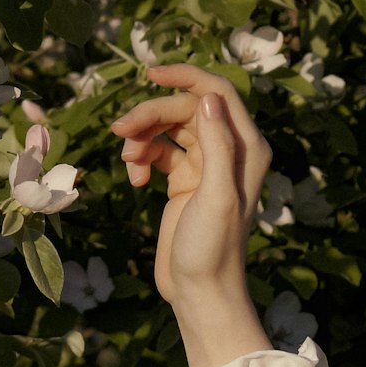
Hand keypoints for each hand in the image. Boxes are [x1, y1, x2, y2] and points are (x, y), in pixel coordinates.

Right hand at [111, 64, 272, 366]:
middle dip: (150, 115)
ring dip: (142, 138)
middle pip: (185, 109)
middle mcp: (228, 151)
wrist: (200, 291)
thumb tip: (206, 98)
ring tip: (127, 161)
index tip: (149, 74)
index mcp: (246, 148)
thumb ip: (217, 144)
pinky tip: (135, 181)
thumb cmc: (212, 248)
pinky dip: (142, 160)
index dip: (185, 77)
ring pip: (168, 129)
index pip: (217, 93)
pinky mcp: (183, 181)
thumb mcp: (216, 194)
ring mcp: (205, 166)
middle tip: (119, 131)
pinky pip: (158, 153)